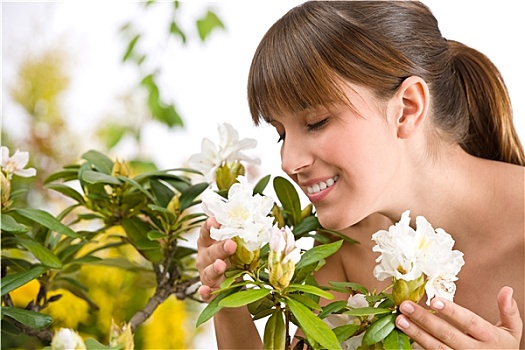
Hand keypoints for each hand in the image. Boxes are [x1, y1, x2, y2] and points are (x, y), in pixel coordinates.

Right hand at [196, 217, 236, 302]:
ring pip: (208, 272)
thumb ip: (240, 239)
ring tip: (221, 265)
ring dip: (214, 268)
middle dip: (220, 248)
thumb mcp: (237, 250)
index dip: (209, 227)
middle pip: (210, 252)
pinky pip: (205, 294)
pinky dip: (204, 292)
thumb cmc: (234, 263)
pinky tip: (206, 290)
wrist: (234, 292)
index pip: (206, 234)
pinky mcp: (208, 294)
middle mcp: (204, 260)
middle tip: (231, 244)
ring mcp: (205, 277)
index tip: (215, 220)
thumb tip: (255, 226)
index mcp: (209, 245)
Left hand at [395, 286, 522, 348]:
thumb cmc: (502, 348)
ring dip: (416, 333)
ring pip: (436, 347)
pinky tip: (405, 335)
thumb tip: (506, 290)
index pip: (469, 322)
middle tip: (406, 306)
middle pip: (447, 334)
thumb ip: (508, 311)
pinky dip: (418, 346)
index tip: (434, 300)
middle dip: (424, 319)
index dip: (452, 312)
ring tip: (400, 319)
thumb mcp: (511, 331)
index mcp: (489, 337)